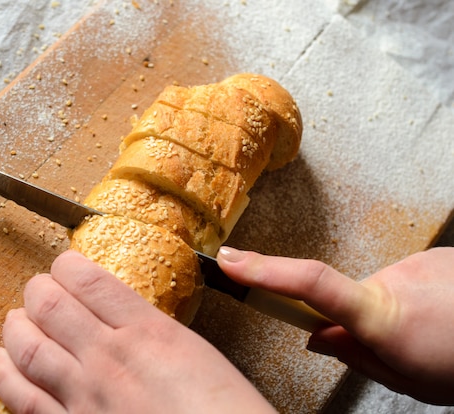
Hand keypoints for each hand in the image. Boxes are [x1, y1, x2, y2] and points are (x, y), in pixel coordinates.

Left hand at [0, 250, 275, 413]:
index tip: (66, 265)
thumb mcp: (199, 357)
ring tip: (15, 317)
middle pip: (51, 304)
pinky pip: (23, 398)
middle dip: (38, 290)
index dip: (68, 265)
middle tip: (39, 289)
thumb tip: (133, 325)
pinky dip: (2, 374)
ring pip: (29, 345)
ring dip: (16, 324)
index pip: (89, 280)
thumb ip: (157, 336)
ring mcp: (86, 395)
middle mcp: (109, 358)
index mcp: (148, 332)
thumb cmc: (225, 413)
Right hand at [217, 246, 453, 404]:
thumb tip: (316, 337)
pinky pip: (408, 276)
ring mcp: (417, 262)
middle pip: (348, 294)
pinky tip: (442, 314)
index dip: (264, 271)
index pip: (309, 285)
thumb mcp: (406, 379)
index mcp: (382, 317)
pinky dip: (416, 297)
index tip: (227, 260)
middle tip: (397, 346)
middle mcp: (395, 279)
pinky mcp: (435, 254)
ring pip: (381, 287)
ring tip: (430, 331)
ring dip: (393, 309)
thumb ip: (354, 354)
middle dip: (358, 318)